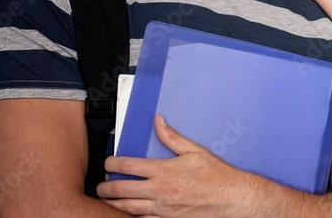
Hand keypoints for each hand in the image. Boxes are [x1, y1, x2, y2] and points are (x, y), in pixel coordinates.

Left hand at [99, 115, 262, 217]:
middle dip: (106, 189)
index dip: (112, 164)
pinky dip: (132, 217)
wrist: (231, 198)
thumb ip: (172, 138)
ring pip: (128, 209)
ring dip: (113, 206)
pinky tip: (128, 214)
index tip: (107, 164)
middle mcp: (160, 191)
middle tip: (99, 187)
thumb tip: (159, 122)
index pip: (128, 166)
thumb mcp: (195, 151)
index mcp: (164, 171)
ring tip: (106, 202)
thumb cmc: (216, 176)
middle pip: (122, 191)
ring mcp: (162, 209)